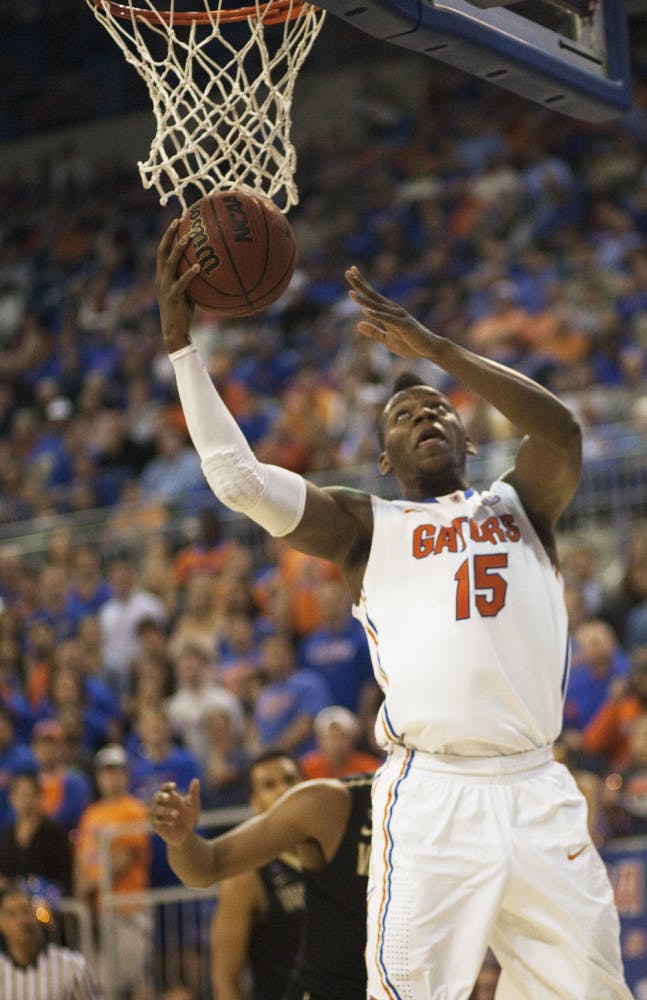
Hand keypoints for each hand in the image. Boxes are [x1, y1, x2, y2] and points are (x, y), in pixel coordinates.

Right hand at [150, 778, 200, 845]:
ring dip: (165, 811)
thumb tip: (196, 780)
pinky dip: (163, 821)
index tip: (174, 785)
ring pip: (156, 809)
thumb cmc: (189, 816)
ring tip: (176, 814)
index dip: (167, 786)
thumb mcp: (193, 804)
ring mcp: (158, 815)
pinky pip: (156, 822)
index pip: (165, 788)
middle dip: (161, 796)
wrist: (187, 834)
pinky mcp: (157, 826)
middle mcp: (161, 804)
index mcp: (170, 796)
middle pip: (156, 796)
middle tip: (168, 797)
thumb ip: (194, 793)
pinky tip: (171, 822)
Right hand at [156, 219, 199, 353]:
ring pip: (169, 263)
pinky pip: (182, 282)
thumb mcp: (189, 292)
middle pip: (162, 251)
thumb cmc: (184, 312)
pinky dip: (189, 274)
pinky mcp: (173, 297)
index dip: (167, 235)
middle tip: (178, 220)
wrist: (174, 331)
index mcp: (163, 275)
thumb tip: (211, 267)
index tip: (177, 220)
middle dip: (169, 234)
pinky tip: (199, 267)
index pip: (162, 251)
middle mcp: (161, 278)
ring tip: (188, 237)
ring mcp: (165, 287)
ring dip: (178, 249)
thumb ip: (194, 279)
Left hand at [345, 266, 440, 360]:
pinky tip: (365, 311)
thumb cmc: (411, 344)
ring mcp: (398, 316)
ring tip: (351, 292)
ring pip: (377, 306)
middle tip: (348, 272)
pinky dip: (376, 315)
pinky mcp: (403, 325)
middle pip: (373, 295)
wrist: (430, 349)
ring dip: (364, 299)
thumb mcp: (387, 340)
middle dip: (360, 284)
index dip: (361, 284)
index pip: (372, 295)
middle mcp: (393, 310)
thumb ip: (374, 332)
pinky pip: (387, 319)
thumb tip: (358, 324)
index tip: (350, 272)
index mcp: (388, 312)